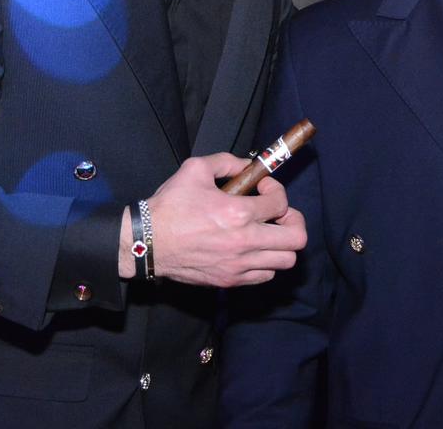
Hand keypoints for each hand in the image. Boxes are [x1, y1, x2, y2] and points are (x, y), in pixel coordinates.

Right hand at [134, 153, 306, 287]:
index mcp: (238, 213)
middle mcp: (244, 242)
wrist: (147, 243)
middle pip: (296, 238)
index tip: (263, 187)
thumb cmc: (170, 206)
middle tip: (278, 213)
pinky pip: (265, 276)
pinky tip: (253, 249)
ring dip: (282, 243)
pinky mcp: (230, 280)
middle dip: (293, 220)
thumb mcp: (195, 169)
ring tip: (268, 232)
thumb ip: (226, 162)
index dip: (276, 189)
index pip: (281, 203)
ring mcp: (239, 265)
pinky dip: (266, 262)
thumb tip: (248, 165)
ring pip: (286, 261)